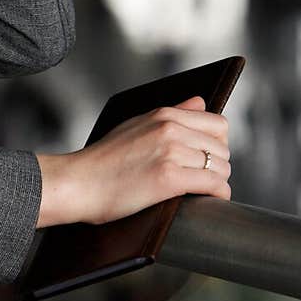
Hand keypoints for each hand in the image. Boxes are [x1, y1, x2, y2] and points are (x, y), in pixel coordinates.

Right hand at [35, 96, 231, 227]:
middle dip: (218, 165)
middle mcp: (170, 129)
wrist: (78, 182)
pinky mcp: (168, 178)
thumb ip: (172, 112)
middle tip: (204, 178)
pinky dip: (219, 194)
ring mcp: (170, 152)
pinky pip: (213, 184)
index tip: (208, 157)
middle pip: (222, 147)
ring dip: (218, 181)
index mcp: (164, 114)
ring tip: (204, 190)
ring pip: (220, 167)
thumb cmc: (102, 159)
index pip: (217, 124)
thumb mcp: (136, 124)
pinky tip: (210, 199)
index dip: (217, 144)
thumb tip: (200, 100)